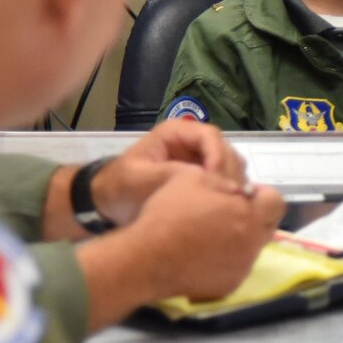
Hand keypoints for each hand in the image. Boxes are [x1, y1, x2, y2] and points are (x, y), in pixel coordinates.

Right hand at [77, 165, 284, 326]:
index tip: (244, 195)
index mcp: (248, 215)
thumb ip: (225, 182)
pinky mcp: (228, 286)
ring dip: (240, 238)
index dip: (263, 195)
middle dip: (255, 217)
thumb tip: (238, 191)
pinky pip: (236, 268)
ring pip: (252, 248)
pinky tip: (204, 255)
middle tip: (229, 212)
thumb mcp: (195, 178)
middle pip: (268, 226)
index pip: (276, 201)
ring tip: (212, 235)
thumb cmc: (170, 213)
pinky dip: (226, 260)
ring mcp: (241, 268)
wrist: (148, 258)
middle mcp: (252, 244)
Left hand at [89, 121, 246, 226]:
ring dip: (232, 183)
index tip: (215, 181)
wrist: (110, 205)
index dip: (218, 156)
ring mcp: (200, 161)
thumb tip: (205, 176)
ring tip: (227, 205)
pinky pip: (225, 181)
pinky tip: (224, 209)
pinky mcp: (203, 180)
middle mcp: (192, 143)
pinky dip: (229, 193)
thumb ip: (171, 174)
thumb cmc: (121, 188)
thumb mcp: (139, 180)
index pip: (209, 136)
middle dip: (228, 173)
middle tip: (227, 198)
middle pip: (225, 149)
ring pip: (230, 165)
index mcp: (175, 133)